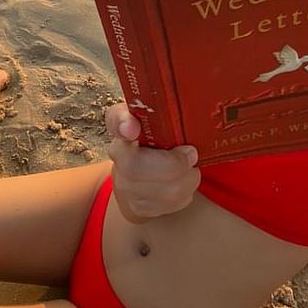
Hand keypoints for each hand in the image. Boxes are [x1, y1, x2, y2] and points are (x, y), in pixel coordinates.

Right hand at [105, 104, 199, 223]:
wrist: (144, 176)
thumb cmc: (159, 140)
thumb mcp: (161, 119)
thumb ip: (163, 109)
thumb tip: (176, 100)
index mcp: (124, 126)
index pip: (116, 119)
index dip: (122, 124)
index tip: (133, 128)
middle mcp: (118, 155)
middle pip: (137, 168)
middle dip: (173, 165)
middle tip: (192, 155)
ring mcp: (124, 184)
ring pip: (161, 191)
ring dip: (186, 180)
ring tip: (191, 170)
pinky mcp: (137, 207)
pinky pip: (168, 205)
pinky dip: (183, 195)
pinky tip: (183, 185)